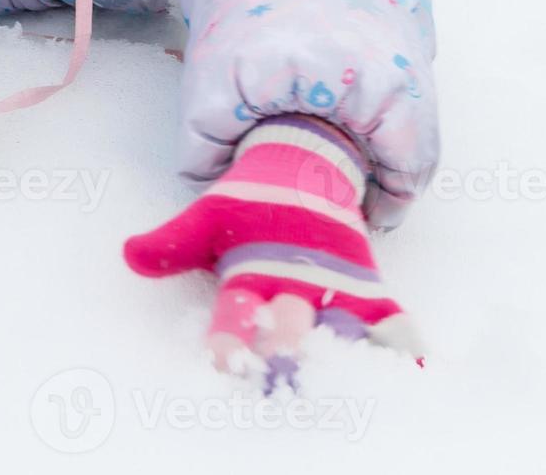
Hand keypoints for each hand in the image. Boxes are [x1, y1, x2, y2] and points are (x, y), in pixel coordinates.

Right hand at [123, 114, 423, 390]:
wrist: (297, 179)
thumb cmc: (244, 206)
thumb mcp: (206, 216)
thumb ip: (172, 240)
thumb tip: (130, 255)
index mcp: (245, 284)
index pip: (233, 317)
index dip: (229, 339)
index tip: (224, 360)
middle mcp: (286, 297)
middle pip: (287, 326)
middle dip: (287, 347)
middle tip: (289, 367)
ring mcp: (327, 293)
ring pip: (333, 326)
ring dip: (342, 347)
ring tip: (352, 367)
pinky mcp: (363, 287)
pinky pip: (382, 319)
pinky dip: (397, 340)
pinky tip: (414, 359)